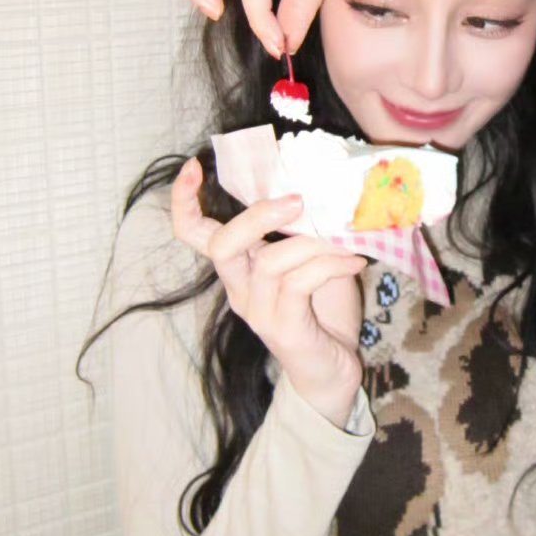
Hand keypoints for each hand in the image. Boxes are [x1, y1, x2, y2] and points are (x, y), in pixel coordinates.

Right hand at [171, 158, 366, 427]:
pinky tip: (353, 262)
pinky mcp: (283, 328)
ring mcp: (258, 310)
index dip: (182, 201)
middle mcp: (239, 288)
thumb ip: (305, 229)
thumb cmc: (322, 309)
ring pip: (269, 262)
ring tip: (345, 241)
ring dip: (312, 243)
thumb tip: (321, 185)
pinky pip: (299, 284)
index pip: (192, 234)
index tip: (192, 167)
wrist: (333, 368)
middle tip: (298, 201)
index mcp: (240, 266)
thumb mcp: (311, 258)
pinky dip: (329, 265)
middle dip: (257, 217)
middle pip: (221, 245)